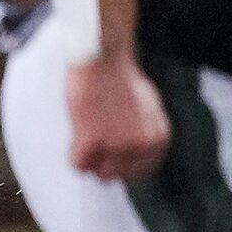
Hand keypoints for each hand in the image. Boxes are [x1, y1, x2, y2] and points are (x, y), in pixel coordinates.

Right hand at [66, 53, 170, 180]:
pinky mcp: (93, 139)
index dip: (122, 163)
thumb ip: (145, 132)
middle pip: (118, 175)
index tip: (110, 154)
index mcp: (158, 138)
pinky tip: (76, 136)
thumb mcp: (148, 109)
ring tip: (86, 134)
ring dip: (89, 157)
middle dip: (104, 162)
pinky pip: (79, 165)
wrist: (104, 57)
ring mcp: (118, 145)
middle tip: (94, 143)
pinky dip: (74, 155)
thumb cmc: (121, 77)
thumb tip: (135, 154)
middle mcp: (142, 145)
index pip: (140, 170)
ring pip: (98, 173)